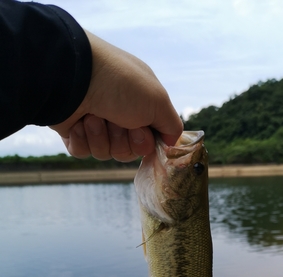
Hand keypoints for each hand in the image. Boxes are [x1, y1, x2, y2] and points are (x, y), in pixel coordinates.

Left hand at [50, 32, 182, 160]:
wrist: (72, 78)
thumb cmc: (119, 84)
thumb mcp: (158, 101)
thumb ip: (171, 125)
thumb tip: (171, 142)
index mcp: (140, 104)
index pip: (149, 140)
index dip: (144, 142)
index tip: (140, 131)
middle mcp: (119, 113)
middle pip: (127, 151)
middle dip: (122, 140)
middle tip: (116, 120)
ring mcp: (95, 123)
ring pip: (105, 153)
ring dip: (101, 137)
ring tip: (93, 116)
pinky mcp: (73, 132)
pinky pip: (83, 152)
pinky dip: (82, 140)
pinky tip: (79, 122)